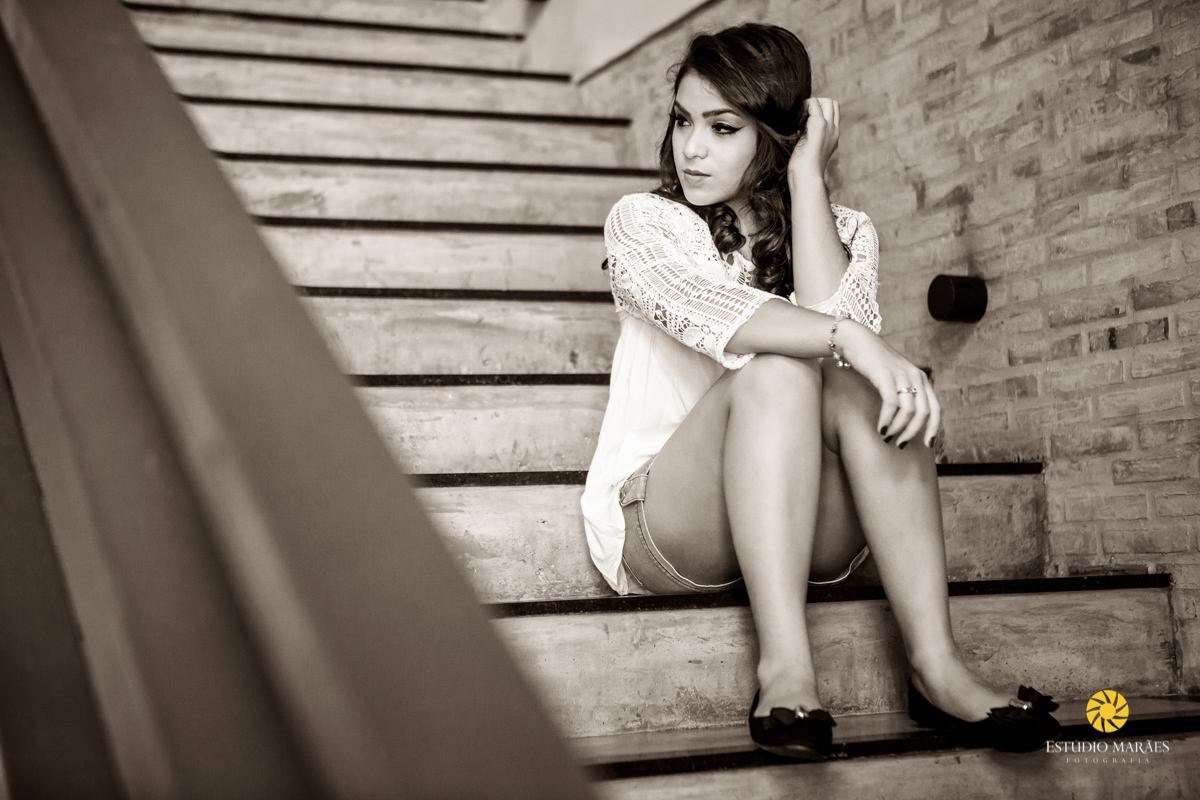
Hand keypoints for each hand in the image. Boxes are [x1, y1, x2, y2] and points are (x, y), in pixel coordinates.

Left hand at [789, 97, 839, 178]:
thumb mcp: (809, 151)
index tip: (804, 121)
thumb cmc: (803, 169)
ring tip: (799, 117)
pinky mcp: (819, 125)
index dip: (819, 111)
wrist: (806, 177)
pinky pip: (813, 103)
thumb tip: (797, 129)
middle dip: (817, 104)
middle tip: (802, 116)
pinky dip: (803, 106)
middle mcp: (834, 130)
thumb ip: (808, 138)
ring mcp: (829, 127)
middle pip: (832, 104)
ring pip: (827, 101)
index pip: (833, 113)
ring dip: (812, 104)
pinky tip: (795, 118)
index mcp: (833, 137)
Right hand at [837, 321, 940, 447]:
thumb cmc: (873, 363)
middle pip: (924, 413)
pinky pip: (891, 403)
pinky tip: (880, 428)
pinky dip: (887, 419)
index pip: (936, 408)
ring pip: (909, 410)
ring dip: (898, 428)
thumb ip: (903, 393)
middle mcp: (915, 376)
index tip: (927, 445)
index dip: (933, 429)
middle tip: (900, 444)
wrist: (857, 341)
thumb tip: (904, 421)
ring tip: (887, 437)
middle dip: (912, 432)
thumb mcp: (895, 378)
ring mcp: (901, 375)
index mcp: (921, 378)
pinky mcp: (885, 375)